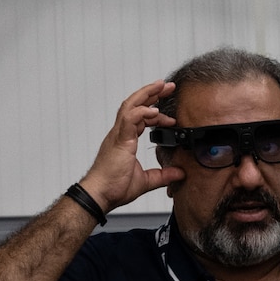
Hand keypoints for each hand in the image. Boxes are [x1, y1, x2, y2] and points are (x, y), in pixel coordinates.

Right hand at [78, 81, 183, 211]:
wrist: (100, 195)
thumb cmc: (113, 188)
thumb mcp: (146, 181)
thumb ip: (163, 175)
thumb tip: (179, 173)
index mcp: (124, 140)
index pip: (139, 117)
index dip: (154, 112)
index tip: (169, 116)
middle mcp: (119, 133)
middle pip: (134, 104)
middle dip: (152, 93)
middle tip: (168, 86)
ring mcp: (118, 135)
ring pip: (131, 105)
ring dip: (147, 94)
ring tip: (162, 86)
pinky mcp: (119, 140)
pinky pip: (130, 119)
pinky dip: (142, 111)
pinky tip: (155, 110)